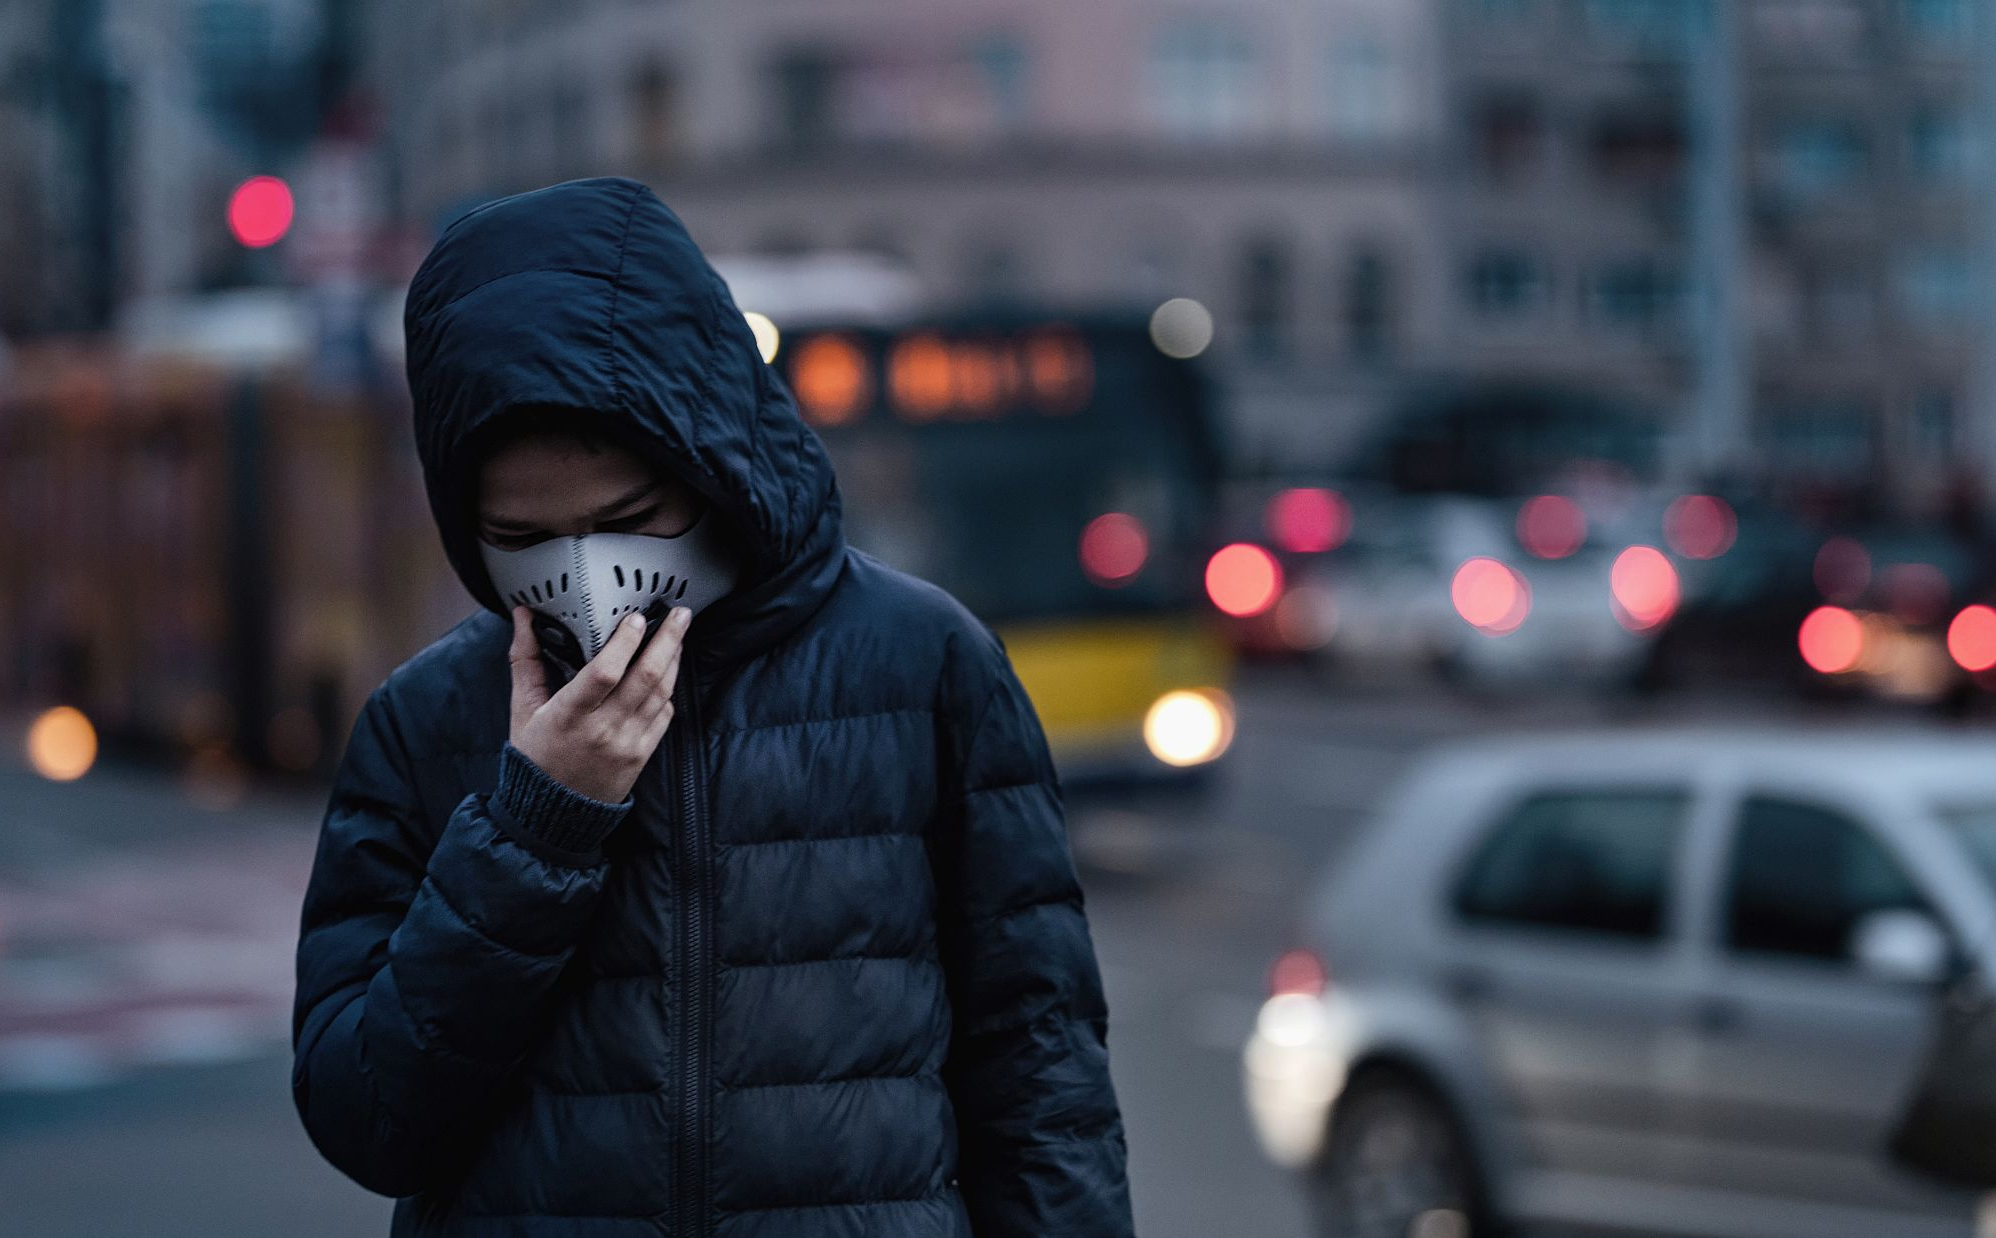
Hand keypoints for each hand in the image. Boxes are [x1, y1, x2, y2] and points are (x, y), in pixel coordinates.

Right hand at [508, 604, 690, 802]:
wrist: (554, 815)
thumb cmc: (535, 757)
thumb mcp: (523, 709)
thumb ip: (526, 659)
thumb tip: (522, 615)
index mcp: (568, 716)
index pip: (604, 673)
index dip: (624, 642)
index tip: (636, 618)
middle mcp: (602, 730)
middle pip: (645, 678)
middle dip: (668, 640)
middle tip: (680, 614)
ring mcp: (627, 744)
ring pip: (661, 693)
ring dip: (673, 660)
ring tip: (678, 634)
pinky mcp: (643, 755)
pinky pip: (664, 715)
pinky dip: (668, 690)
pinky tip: (667, 671)